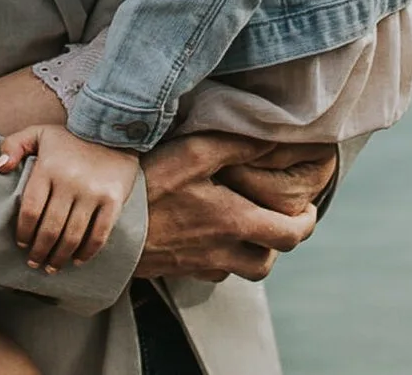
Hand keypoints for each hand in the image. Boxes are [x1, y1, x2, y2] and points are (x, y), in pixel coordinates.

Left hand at [0, 125, 140, 274]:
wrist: (113, 128)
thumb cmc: (70, 137)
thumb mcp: (38, 132)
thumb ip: (13, 145)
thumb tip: (0, 168)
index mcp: (48, 168)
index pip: (30, 210)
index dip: (24, 232)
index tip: (21, 244)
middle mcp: (69, 182)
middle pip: (50, 229)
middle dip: (39, 251)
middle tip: (34, 263)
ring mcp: (93, 193)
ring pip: (73, 236)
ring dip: (60, 257)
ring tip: (52, 267)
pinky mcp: (113, 200)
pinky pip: (99, 234)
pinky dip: (87, 252)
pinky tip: (77, 260)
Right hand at [133, 133, 320, 283]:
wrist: (104, 231)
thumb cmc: (150, 188)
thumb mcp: (194, 154)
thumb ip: (236, 145)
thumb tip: (274, 139)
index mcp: (234, 223)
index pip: (290, 235)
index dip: (306, 222)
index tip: (307, 207)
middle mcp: (221, 251)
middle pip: (266, 262)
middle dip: (278, 242)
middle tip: (279, 219)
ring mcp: (196, 264)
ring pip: (239, 271)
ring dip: (250, 253)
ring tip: (246, 228)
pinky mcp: (173, 268)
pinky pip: (209, 273)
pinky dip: (219, 259)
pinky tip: (208, 237)